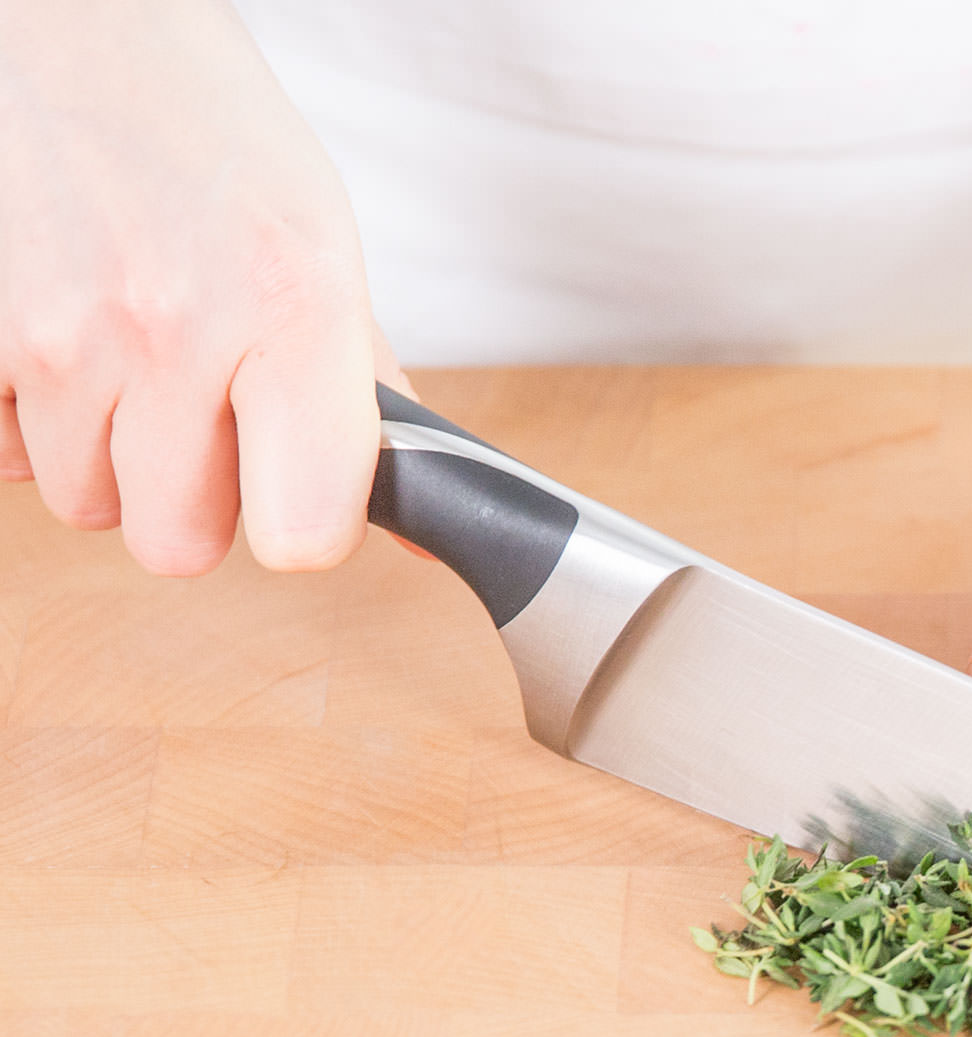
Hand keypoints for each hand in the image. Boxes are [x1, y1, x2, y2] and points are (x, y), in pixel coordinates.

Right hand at [0, 0, 400, 575]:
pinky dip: (42, 422)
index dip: (306, 529)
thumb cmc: (214, 139)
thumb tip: (426, 519)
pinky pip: (11, 457)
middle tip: (213, 411)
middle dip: (200, 498)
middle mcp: (170, 327)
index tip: (307, 493)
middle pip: (180, 546)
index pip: (302, 533)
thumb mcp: (326, 249)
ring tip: (141, 358)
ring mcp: (57, 334)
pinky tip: (76, 344)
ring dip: (119, 457)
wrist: (78, 31)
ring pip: (93, 506)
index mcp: (291, 306)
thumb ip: (368, 392)